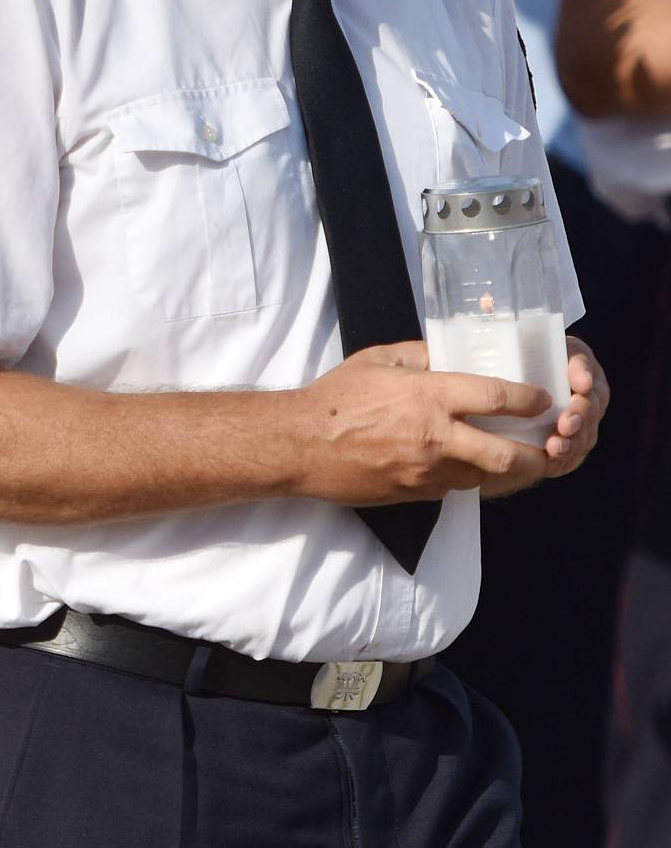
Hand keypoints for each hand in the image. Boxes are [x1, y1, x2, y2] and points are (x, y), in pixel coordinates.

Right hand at [293, 340, 552, 506]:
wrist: (301, 444)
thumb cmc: (336, 397)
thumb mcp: (378, 359)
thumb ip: (421, 354)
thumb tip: (450, 353)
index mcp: (429, 396)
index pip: (496, 398)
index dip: (528, 399)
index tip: (541, 399)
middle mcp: (435, 437)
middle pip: (506, 457)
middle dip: (535, 457)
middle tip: (546, 450)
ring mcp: (426, 471)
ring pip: (482, 478)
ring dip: (498, 470)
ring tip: (507, 459)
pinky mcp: (413, 494)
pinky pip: (451, 489)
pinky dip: (461, 479)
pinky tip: (458, 467)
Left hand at [480, 337, 606, 497]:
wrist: (485, 409)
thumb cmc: (494, 369)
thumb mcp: (492, 344)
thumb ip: (493, 322)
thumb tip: (485, 301)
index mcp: (564, 356)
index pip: (580, 358)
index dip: (583, 369)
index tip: (579, 382)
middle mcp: (577, 386)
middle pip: (593, 398)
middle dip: (583, 412)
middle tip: (566, 423)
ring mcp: (576, 416)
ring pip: (586, 428)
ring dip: (575, 439)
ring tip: (556, 446)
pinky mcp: (567, 442)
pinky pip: (574, 452)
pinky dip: (566, 457)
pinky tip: (552, 459)